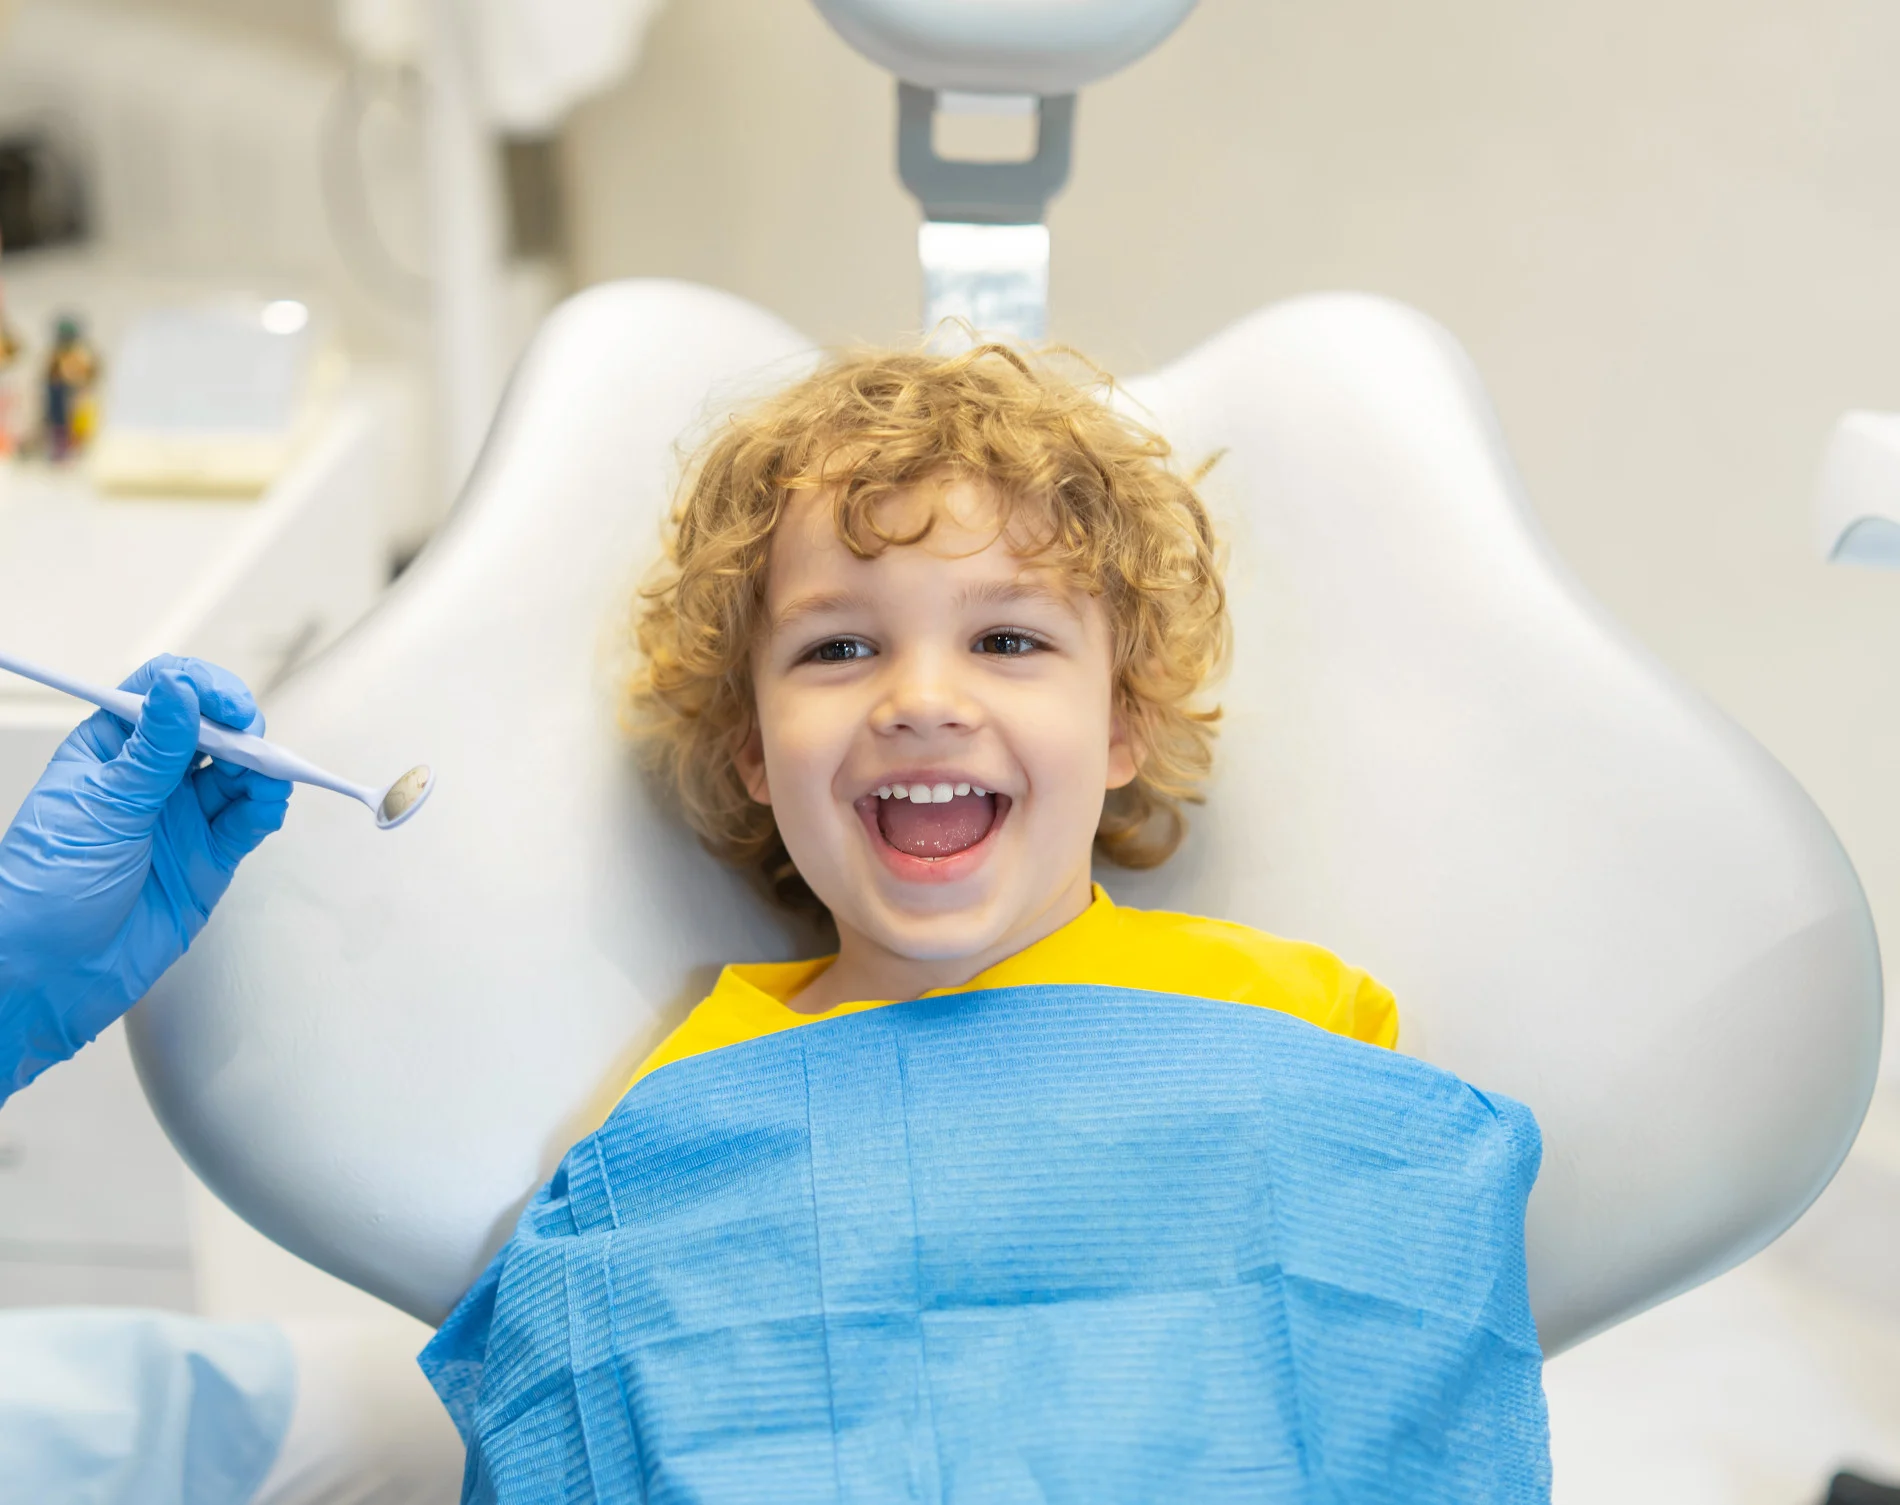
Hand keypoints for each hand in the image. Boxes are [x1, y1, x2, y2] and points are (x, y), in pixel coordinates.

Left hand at [0, 655, 292, 1099]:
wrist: (48, 973)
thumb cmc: (46, 886)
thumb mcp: (100, 807)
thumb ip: (152, 751)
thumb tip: (180, 689)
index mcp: (110, 751)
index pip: (162, 695)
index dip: (198, 689)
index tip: (223, 703)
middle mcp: (151, 779)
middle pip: (211, 729)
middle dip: (238, 727)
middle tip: (250, 739)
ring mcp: (182, 818)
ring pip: (238, 774)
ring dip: (260, 767)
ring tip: (266, 776)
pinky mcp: (209, 858)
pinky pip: (248, 821)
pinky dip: (266, 806)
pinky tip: (268, 803)